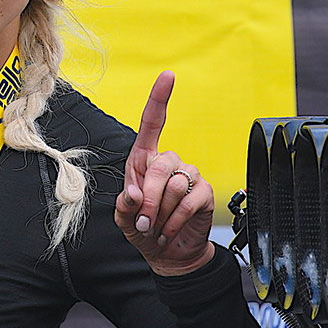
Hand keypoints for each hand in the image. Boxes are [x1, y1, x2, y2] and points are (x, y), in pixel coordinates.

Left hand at [114, 71, 215, 275]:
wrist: (167, 252)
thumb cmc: (142, 227)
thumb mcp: (124, 217)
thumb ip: (125, 205)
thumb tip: (136, 196)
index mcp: (144, 158)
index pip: (152, 122)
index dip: (159, 98)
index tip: (168, 75)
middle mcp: (168, 161)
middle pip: (158, 167)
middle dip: (148, 199)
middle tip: (143, 222)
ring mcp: (189, 174)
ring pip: (173, 186)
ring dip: (160, 212)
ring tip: (157, 225)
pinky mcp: (204, 191)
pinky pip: (188, 201)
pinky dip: (174, 220)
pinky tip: (169, 229)